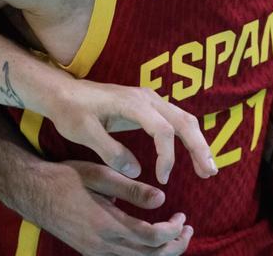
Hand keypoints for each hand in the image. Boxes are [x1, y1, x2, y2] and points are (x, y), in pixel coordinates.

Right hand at [28, 159, 193, 255]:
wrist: (33, 192)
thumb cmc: (65, 177)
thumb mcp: (99, 174)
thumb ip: (130, 188)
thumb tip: (161, 198)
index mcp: (106, 225)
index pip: (150, 239)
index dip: (172, 231)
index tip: (183, 216)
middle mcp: (103, 246)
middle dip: (174, 246)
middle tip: (188, 229)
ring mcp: (96, 252)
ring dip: (161, 253)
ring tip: (177, 238)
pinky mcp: (91, 252)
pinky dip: (144, 255)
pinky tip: (151, 242)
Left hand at [43, 79, 217, 184]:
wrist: (62, 92)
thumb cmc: (71, 111)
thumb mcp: (84, 133)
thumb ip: (110, 151)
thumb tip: (137, 171)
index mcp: (132, 103)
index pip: (162, 129)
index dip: (167, 156)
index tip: (162, 179)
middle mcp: (146, 97)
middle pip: (183, 120)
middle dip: (199, 147)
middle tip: (209, 173)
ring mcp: (149, 99)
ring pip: (183, 118)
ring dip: (197, 142)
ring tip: (208, 169)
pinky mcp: (147, 106)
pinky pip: (175, 119)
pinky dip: (187, 137)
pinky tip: (193, 154)